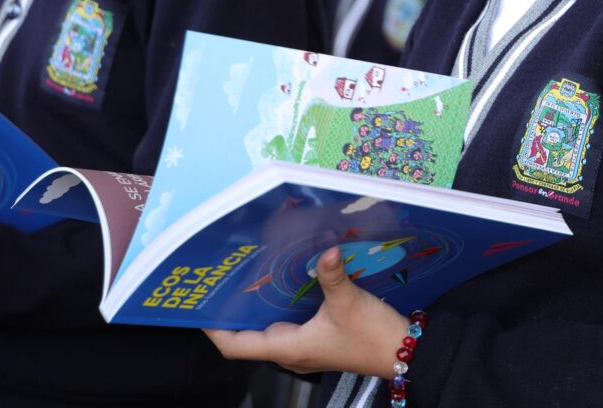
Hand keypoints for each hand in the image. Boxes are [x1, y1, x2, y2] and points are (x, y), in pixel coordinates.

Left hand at [206, 246, 407, 377]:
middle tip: (224, 278)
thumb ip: (332, 274)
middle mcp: (291, 349)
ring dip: (258, 304)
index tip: (198, 307)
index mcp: (288, 348)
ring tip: (249, 273)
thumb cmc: (373, 337)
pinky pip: (290, 320)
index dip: (214, 329)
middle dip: (234, 308)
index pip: (237, 346)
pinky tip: (286, 278)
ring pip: (269, 326)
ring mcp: (305, 344)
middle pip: (248, 334)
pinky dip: (281, 302)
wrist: (404, 352)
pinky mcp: (319, 336)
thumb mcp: (350, 302)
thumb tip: (325, 249)